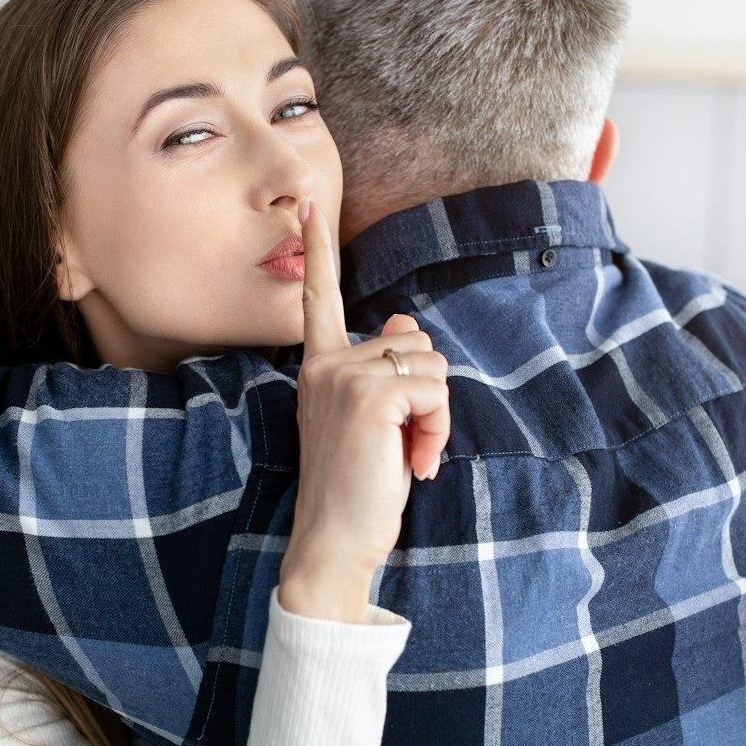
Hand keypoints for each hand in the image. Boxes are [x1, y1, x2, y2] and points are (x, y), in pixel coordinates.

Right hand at [279, 197, 450, 621]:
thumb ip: (383, 369)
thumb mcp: (372, 422)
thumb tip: (399, 319)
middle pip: (415, 340)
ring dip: (436, 416)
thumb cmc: (355, 489)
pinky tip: (413, 463)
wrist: (334, 543)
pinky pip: (436, 391)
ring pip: (433, 365)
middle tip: (405, 444)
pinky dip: (438, 429)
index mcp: (318, 367)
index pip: (318, 297)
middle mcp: (324, 364)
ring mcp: (343, 377)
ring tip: (407, 456)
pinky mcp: (370, 396)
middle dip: (428, 393)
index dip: (317, 248)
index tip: (306, 202)